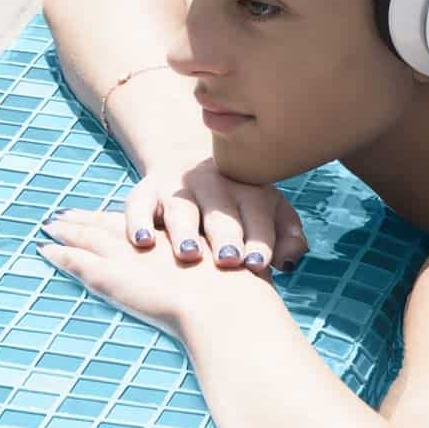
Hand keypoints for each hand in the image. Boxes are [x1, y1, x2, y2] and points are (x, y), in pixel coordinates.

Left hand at [36, 207, 244, 339]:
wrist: (229, 308)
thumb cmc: (243, 294)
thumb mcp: (243, 264)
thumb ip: (234, 261)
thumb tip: (253, 266)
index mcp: (177, 230)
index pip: (145, 218)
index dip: (126, 217)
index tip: (109, 214)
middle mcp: (150, 237)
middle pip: (112, 222)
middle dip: (89, 219)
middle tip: (65, 215)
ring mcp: (127, 254)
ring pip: (89, 235)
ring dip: (69, 230)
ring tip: (49, 225)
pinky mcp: (110, 274)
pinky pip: (77, 260)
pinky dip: (60, 254)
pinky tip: (43, 249)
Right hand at [116, 158, 306, 274]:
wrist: (189, 163)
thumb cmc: (237, 205)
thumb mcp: (267, 211)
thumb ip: (285, 235)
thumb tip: (290, 261)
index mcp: (248, 188)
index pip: (257, 212)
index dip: (258, 237)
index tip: (256, 264)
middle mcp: (213, 183)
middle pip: (219, 211)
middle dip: (224, 236)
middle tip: (228, 261)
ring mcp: (177, 187)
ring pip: (180, 209)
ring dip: (184, 232)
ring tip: (189, 254)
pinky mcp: (145, 192)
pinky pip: (138, 205)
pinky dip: (138, 222)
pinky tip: (143, 242)